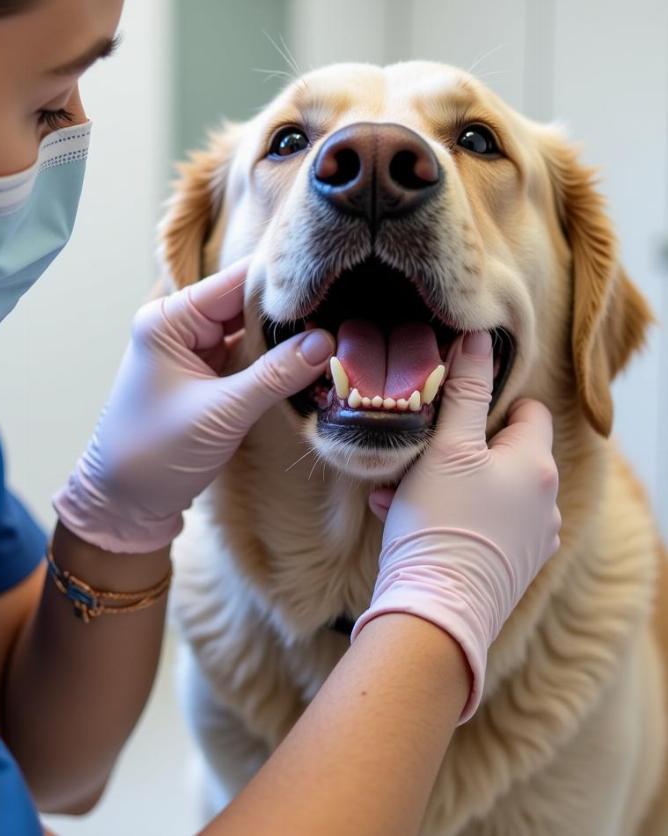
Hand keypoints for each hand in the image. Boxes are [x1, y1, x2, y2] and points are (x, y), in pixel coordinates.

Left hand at [53, 258, 335, 553]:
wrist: (127, 503)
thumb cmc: (156, 454)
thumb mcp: (221, 412)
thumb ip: (275, 375)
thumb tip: (326, 341)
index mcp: (169, 320)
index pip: (235, 283)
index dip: (282, 283)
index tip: (331, 281)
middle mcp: (181, 326)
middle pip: (247, 304)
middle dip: (291, 312)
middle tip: (345, 311)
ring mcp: (195, 351)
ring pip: (252, 332)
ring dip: (287, 339)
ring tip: (338, 333)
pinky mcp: (208, 377)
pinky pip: (249, 358)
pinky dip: (276, 362)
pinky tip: (312, 361)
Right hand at [353, 330, 560, 722]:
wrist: (433, 609)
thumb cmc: (439, 521)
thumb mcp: (446, 447)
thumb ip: (463, 389)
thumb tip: (477, 337)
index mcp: (536, 464)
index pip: (527, 412)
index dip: (486, 407)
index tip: (450, 417)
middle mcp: (546, 501)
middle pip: (502, 454)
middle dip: (454, 452)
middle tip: (415, 460)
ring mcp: (532, 539)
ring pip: (485, 491)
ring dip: (445, 485)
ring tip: (400, 496)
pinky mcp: (511, 568)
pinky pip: (481, 526)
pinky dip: (450, 518)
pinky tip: (409, 522)